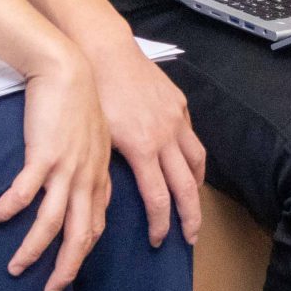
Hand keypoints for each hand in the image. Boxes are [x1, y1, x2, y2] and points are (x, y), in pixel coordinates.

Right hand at [0, 49, 111, 290]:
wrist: (69, 70)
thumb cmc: (79, 101)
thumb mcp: (96, 139)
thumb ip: (90, 167)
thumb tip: (81, 188)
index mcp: (99, 177)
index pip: (95, 225)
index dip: (83, 253)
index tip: (69, 271)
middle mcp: (86, 179)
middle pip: (80, 236)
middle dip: (66, 269)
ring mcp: (66, 169)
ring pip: (52, 223)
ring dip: (33, 250)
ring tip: (15, 268)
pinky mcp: (43, 155)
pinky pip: (24, 193)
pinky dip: (8, 211)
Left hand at [87, 34, 204, 244]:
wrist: (104, 50)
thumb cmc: (92, 91)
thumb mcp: (95, 134)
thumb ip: (108, 164)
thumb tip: (106, 193)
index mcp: (142, 148)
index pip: (159, 198)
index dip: (161, 224)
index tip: (158, 240)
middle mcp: (166, 136)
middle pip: (187, 186)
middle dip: (190, 217)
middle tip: (190, 239)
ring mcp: (176, 118)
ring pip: (197, 161)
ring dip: (197, 186)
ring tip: (194, 202)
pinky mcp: (178, 102)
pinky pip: (191, 135)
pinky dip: (192, 154)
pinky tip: (186, 160)